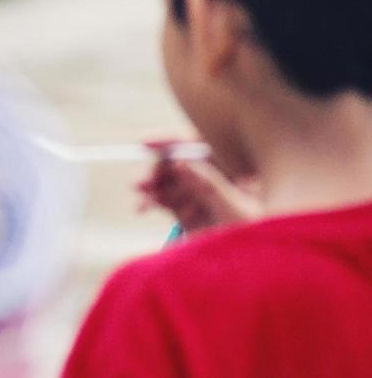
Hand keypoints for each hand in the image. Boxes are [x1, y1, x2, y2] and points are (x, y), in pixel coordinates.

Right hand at [137, 142, 260, 235]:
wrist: (266, 268)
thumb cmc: (268, 238)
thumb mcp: (239, 211)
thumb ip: (210, 186)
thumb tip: (181, 163)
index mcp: (239, 166)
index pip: (201, 143)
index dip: (171, 141)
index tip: (144, 142)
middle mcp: (220, 175)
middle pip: (181, 162)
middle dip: (158, 171)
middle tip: (141, 184)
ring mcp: (206, 193)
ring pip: (171, 181)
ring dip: (153, 188)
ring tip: (141, 201)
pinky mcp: (194, 211)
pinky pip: (169, 199)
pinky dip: (154, 202)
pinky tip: (143, 207)